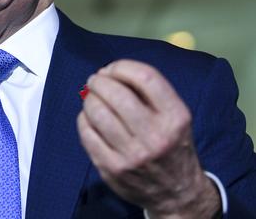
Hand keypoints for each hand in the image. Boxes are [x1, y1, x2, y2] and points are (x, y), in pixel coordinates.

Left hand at [77, 59, 220, 218]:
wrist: (178, 193)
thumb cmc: (171, 144)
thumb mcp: (175, 116)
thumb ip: (148, 93)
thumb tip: (107, 73)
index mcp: (175, 117)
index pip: (145, 78)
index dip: (121, 67)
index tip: (112, 69)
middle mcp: (156, 136)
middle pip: (116, 94)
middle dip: (99, 81)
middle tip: (95, 81)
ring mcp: (132, 155)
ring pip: (97, 113)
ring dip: (89, 99)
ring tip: (92, 98)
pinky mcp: (112, 168)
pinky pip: (87, 133)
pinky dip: (84, 119)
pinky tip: (89, 118)